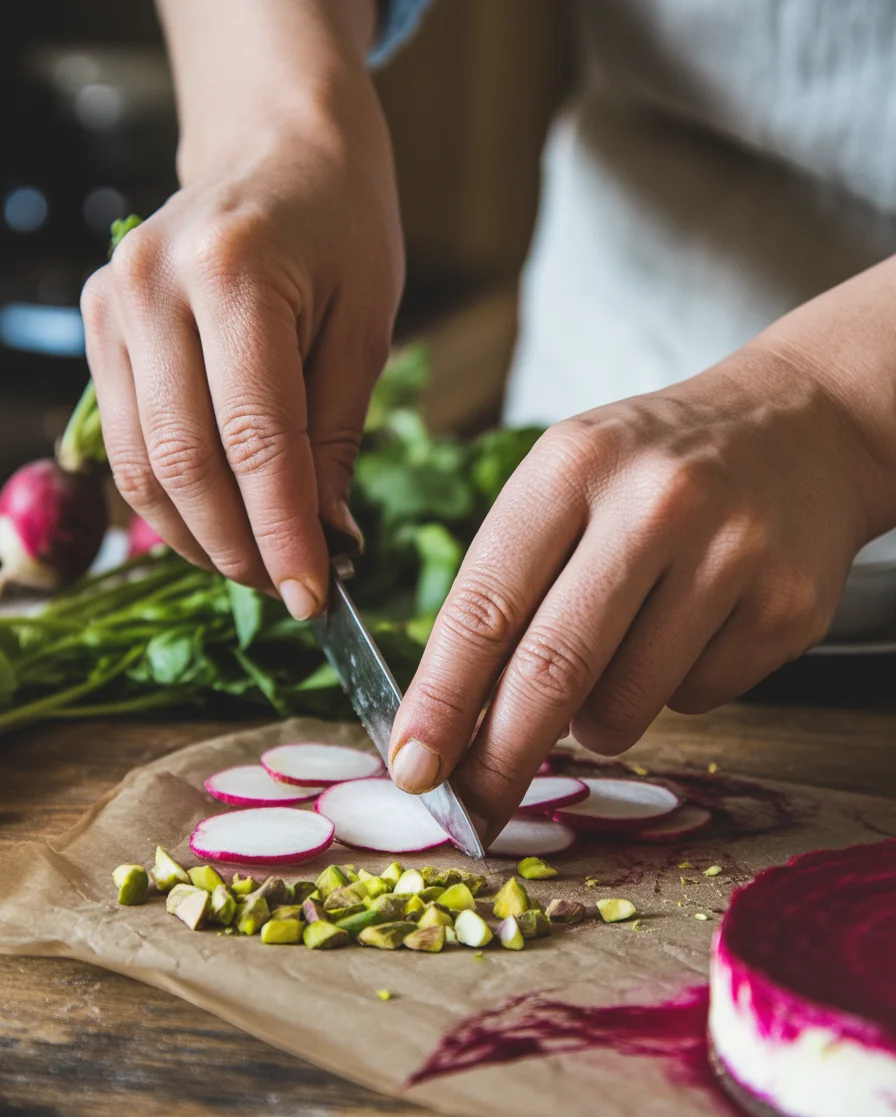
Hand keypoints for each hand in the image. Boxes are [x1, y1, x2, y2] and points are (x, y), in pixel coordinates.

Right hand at [81, 0, 401, 616]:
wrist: (277, 147)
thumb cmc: (342, 230)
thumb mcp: (365, 329)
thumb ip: (334, 438)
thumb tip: (322, 542)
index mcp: (236, 275)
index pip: (256, 440)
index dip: (283, 532)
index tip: (313, 597)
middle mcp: (153, 288)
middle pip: (185, 462)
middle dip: (238, 547)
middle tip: (286, 589)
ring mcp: (111, 305)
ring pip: (141, 465)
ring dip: (198, 536)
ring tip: (255, 565)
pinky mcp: (96, 324)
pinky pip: (125, 442)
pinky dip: (168, 499)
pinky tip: (215, 522)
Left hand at [388, 341, 884, 843]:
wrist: (798, 427)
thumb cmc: (653, 467)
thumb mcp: (567, 483)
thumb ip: (512, 583)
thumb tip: (457, 718)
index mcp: (573, 466)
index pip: (486, 606)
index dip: (441, 700)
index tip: (413, 766)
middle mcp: (653, 505)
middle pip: (553, 671)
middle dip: (500, 758)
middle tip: (472, 809)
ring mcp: (729, 557)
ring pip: (624, 706)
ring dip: (593, 721)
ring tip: (613, 659)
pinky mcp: (785, 609)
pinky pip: (696, 701)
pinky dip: (670, 692)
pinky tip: (691, 627)